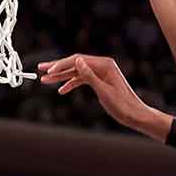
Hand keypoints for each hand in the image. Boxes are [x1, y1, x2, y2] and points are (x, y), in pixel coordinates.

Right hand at [36, 55, 161, 135]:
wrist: (135, 115)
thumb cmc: (122, 105)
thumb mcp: (103, 91)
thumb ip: (89, 75)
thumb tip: (76, 60)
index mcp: (105, 64)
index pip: (77, 60)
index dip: (61, 65)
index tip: (48, 71)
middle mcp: (103, 65)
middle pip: (75, 64)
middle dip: (57, 68)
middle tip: (40, 69)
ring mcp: (101, 73)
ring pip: (77, 72)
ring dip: (62, 77)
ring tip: (45, 81)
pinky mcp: (100, 81)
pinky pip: (82, 79)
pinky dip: (71, 84)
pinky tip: (61, 90)